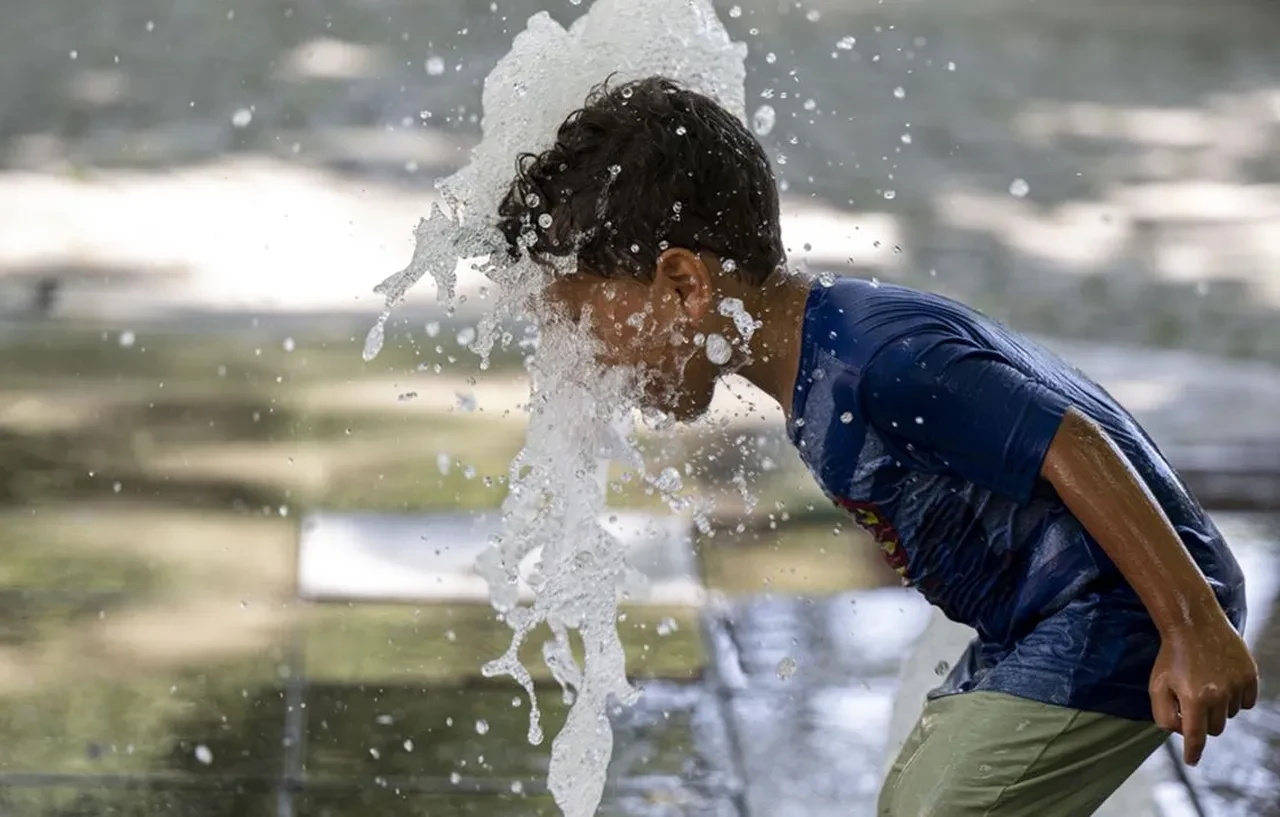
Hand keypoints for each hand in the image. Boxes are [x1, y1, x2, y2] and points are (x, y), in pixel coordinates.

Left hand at [1149, 622, 1258, 765]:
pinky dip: (1236, 698)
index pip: (1195, 737)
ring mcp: (1237, 685)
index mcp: (1193, 698)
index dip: (1193, 752)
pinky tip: (1223, 682)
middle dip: (1203, 721)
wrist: (1193, 623)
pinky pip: (1247, 702)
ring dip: (1219, 708)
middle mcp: (1218, 695)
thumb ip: (1164, 714)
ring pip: (1231, 715)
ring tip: (1206, 684)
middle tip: (1193, 702)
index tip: (1192, 761)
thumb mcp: (1156, 685)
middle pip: (1214, 728)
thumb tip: (1180, 733)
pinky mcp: (1250, 675)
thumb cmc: (1171, 656)